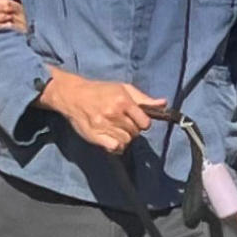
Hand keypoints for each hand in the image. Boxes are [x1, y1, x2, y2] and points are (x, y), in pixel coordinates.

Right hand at [39, 70, 165, 153]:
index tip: (136, 120)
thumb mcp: (123, 88)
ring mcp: (103, 125)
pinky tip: (111, 139)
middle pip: (135, 132)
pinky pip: (115, 148)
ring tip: (115, 129)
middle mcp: (114, 113)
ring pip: (126, 141)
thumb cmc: (100, 91)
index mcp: (123, 100)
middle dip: (132, 129)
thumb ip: (144, 98)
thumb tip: (163, 103)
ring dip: (124, 138)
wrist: (73, 95)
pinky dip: (116, 146)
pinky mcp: (95, 136)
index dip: (142, 123)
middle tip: (122, 123)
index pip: (145, 122)